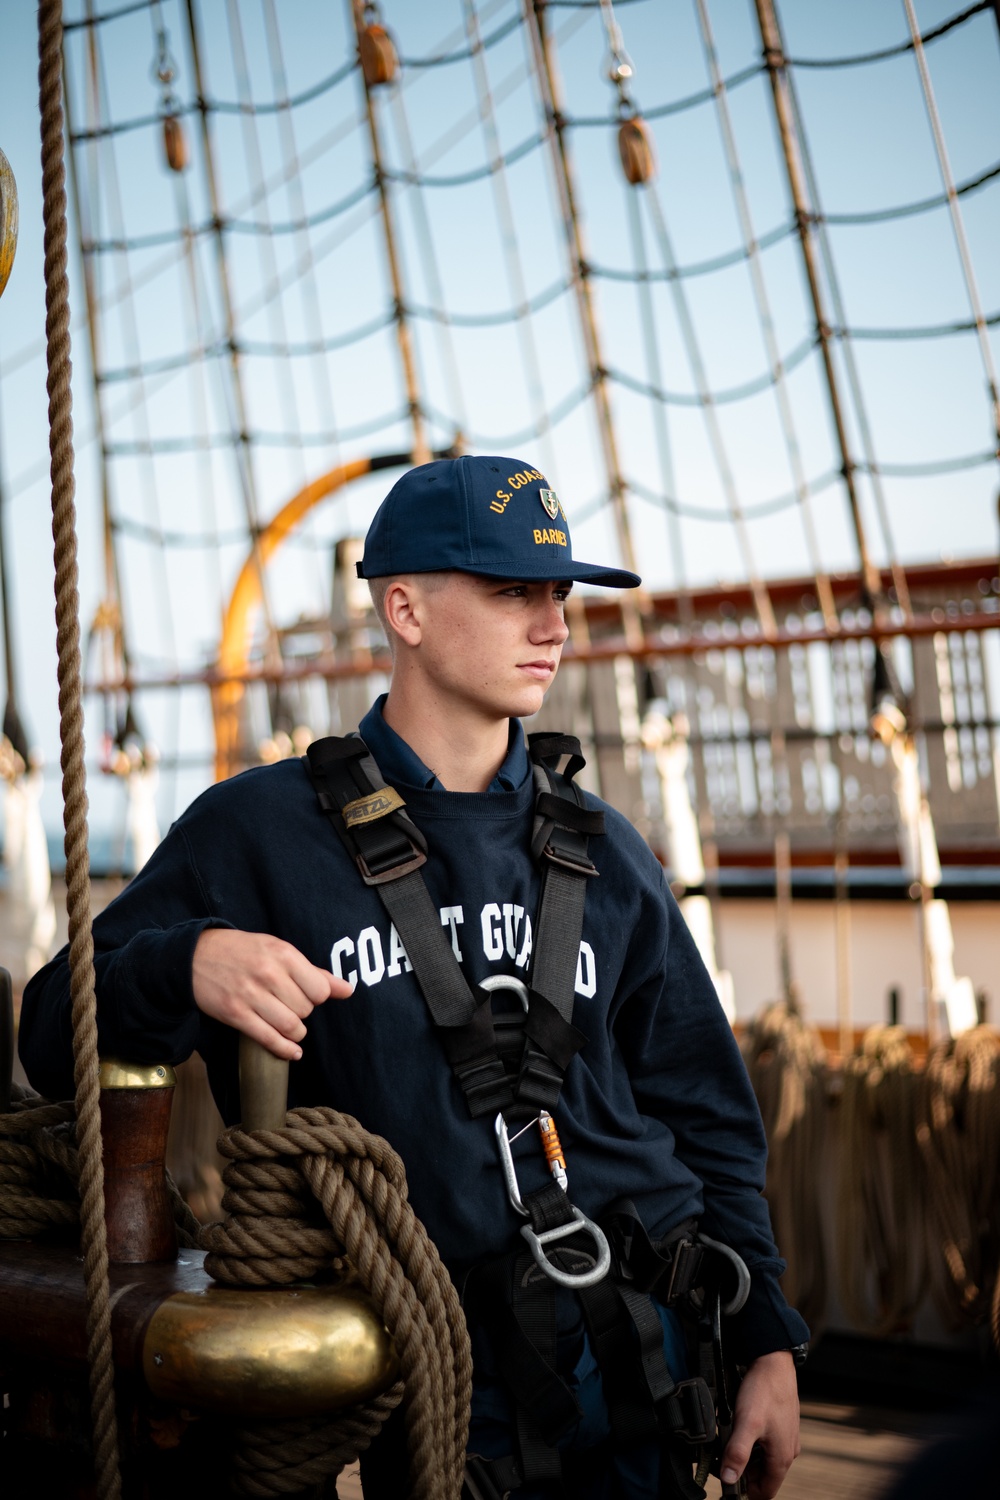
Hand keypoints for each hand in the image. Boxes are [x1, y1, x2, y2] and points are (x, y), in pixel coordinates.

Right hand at [192, 928, 350, 1059]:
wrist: (194, 956)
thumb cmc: (241, 951)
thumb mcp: (278, 950)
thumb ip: (313, 972)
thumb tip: (347, 990)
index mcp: (284, 955)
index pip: (320, 990)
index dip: (317, 997)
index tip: (306, 995)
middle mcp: (269, 974)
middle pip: (306, 1010)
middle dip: (302, 1012)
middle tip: (289, 1006)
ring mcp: (251, 995)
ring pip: (292, 1027)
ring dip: (295, 1033)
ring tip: (289, 1026)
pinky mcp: (235, 1014)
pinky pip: (268, 1039)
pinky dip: (284, 1050)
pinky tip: (291, 1052)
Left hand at [720, 1349, 799, 1498]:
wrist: (773, 1361)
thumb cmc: (763, 1390)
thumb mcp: (746, 1424)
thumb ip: (737, 1453)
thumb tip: (729, 1480)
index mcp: (781, 1458)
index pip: (765, 1492)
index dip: (745, 1492)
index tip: (727, 1482)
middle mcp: (787, 1451)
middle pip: (763, 1477)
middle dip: (743, 1472)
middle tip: (722, 1458)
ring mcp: (785, 1437)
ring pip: (763, 1460)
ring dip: (746, 1456)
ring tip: (728, 1440)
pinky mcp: (781, 1425)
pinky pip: (765, 1444)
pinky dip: (751, 1442)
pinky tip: (739, 1428)